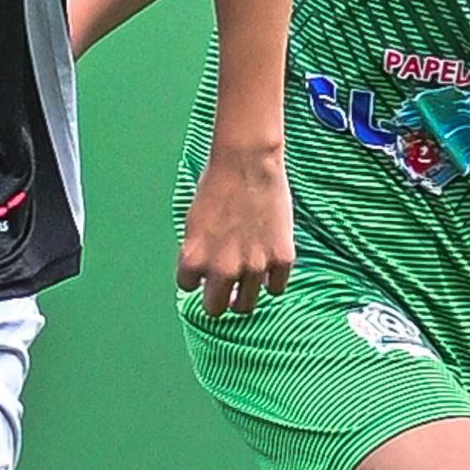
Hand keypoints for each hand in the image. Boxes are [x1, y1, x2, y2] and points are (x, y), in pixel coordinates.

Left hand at [178, 139, 296, 318]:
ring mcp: (254, 266)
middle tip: (225, 290)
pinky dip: (272, 280)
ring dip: (244, 295)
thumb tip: (203, 274)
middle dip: (218, 298)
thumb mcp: (193, 222)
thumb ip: (197, 252)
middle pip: (215, 308)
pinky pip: (276, 288)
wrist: (247, 161)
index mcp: (194, 259)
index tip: (204, 268)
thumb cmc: (216, 185)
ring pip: (246, 305)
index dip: (196, 277)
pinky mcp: (281, 259)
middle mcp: (222, 268)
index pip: (188, 287)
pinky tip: (269, 267)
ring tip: (247, 281)